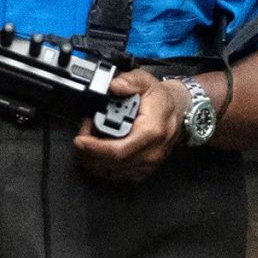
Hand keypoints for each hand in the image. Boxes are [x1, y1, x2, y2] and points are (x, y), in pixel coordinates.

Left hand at [72, 68, 184, 182]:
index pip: (119, 150)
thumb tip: (114, 85)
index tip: (80, 139)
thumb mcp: (145, 82)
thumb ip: (129, 81)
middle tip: (82, 136)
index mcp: (151, 132)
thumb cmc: (160, 100)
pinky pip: (118, 176)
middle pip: (112, 163)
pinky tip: (96, 154)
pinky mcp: (144, 170)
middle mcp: (151, 152)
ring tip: (87, 142)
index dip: (95, 148)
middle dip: (89, 152)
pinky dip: (103, 166)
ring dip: (93, 160)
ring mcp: (148, 164)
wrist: (177, 111)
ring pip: (113, 172)